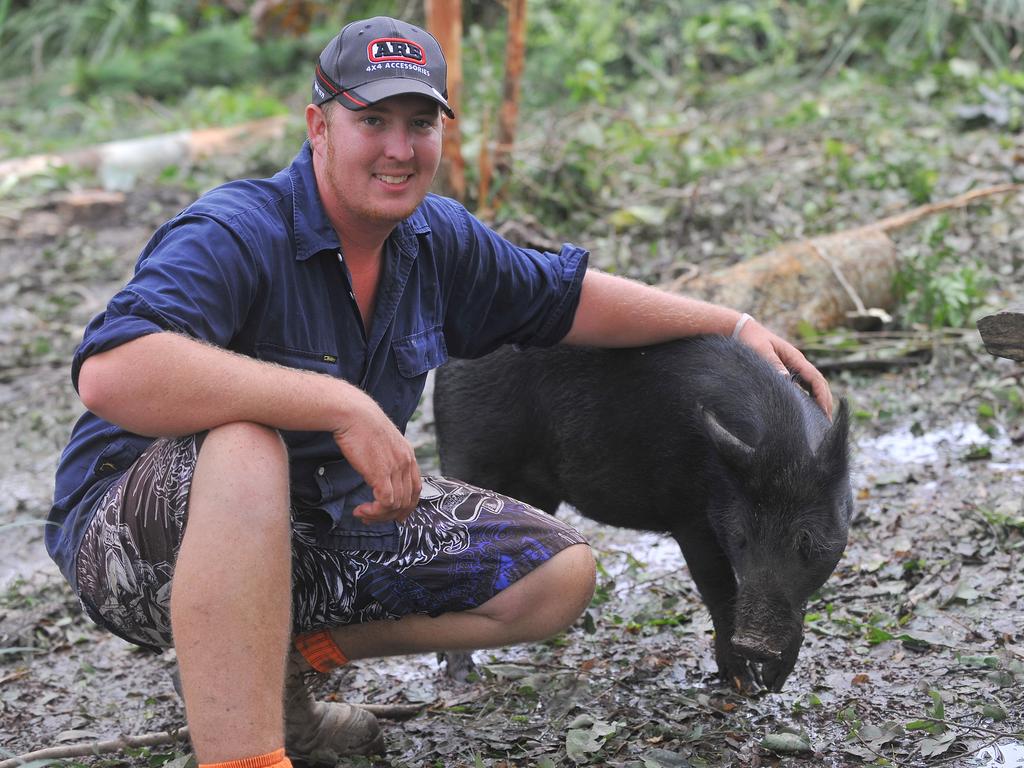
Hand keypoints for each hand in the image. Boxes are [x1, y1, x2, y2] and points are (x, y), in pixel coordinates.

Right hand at [331, 391, 421, 523]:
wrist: (353, 414)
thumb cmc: (360, 425)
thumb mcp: (380, 441)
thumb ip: (385, 457)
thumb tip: (377, 471)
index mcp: (408, 454)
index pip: (416, 488)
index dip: (407, 505)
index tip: (394, 515)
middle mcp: (406, 462)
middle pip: (407, 500)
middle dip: (391, 515)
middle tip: (372, 518)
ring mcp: (396, 468)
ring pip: (397, 505)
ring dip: (379, 515)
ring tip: (363, 514)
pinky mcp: (382, 473)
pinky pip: (385, 503)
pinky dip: (374, 512)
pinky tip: (361, 510)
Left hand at [735, 317, 833, 418]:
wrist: (743, 330)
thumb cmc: (751, 340)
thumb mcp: (761, 350)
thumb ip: (773, 364)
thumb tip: (786, 379)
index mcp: (795, 358)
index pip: (815, 378)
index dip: (822, 395)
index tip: (824, 411)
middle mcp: (798, 362)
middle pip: (819, 383)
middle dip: (825, 401)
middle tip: (827, 422)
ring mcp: (793, 366)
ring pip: (813, 385)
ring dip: (820, 400)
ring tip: (822, 419)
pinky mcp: (787, 370)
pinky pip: (803, 384)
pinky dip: (810, 396)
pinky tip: (808, 408)